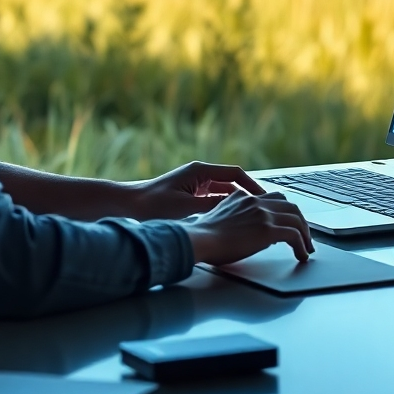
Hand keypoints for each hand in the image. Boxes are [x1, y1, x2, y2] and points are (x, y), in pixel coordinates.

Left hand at [131, 161, 266, 219]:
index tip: (265, 198)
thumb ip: (214, 206)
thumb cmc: (153, 205)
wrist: (128, 206)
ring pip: (223, 194)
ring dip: (235, 205)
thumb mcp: (188, 207)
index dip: (252, 186)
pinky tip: (229, 223)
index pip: (235, 174)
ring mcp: (194, 186)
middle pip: (231, 184)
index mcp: (200, 171)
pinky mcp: (189, 197)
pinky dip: (223, 210)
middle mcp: (199, 175)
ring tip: (251, 219)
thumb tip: (239, 208)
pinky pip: (213, 202)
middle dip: (247, 197)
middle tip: (263, 211)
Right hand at [185, 189, 313, 264]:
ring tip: (307, 248)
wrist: (199, 239)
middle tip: (304, 236)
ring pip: (296, 219)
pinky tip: (302, 255)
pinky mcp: (267, 229)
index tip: (289, 223)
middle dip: (300, 221)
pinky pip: (294, 235)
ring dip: (305, 235)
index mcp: (243, 197)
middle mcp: (255, 201)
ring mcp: (263, 214)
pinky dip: (302, 246)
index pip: (273, 198)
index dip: (285, 211)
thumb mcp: (220, 216)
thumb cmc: (203, 236)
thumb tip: (248, 230)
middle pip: (289, 205)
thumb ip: (236, 215)